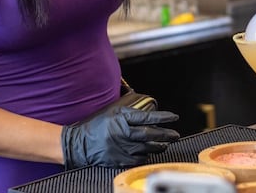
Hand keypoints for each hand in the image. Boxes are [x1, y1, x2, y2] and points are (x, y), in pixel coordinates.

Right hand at [61, 106, 179, 168]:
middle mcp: (123, 132)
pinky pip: (139, 159)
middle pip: (150, 134)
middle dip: (166, 134)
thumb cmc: (95, 125)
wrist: (79, 144)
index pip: (147, 117)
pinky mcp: (119, 159)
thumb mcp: (111, 110)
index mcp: (121, 117)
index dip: (163, 117)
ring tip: (165, 144)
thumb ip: (126, 105)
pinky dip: (146, 155)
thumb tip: (139, 95)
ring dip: (159, 146)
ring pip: (147, 148)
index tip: (174, 117)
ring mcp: (121, 147)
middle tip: (176, 135)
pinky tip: (150, 152)